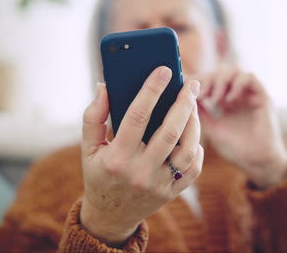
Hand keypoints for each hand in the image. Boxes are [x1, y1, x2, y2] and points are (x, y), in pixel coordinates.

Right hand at [81, 66, 203, 246]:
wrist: (110, 216)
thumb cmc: (99, 174)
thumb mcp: (88, 147)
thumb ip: (93, 116)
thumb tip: (105, 86)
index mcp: (116, 159)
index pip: (136, 118)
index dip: (151, 90)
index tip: (163, 70)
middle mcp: (140, 173)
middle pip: (169, 132)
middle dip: (183, 103)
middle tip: (191, 84)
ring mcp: (159, 185)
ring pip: (187, 150)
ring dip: (195, 124)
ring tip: (193, 106)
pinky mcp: (172, 193)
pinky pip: (193, 169)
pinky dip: (197, 149)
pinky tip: (192, 134)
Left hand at [197, 63, 286, 188]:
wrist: (257, 163)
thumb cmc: (235, 149)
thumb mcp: (211, 128)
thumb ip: (200, 112)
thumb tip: (184, 97)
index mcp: (224, 100)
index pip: (210, 78)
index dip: (198, 79)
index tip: (187, 87)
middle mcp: (238, 93)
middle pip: (220, 71)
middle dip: (208, 79)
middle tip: (201, 95)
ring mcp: (250, 94)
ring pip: (234, 70)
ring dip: (221, 80)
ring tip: (214, 99)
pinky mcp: (263, 96)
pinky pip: (250, 77)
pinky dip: (237, 84)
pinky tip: (228, 101)